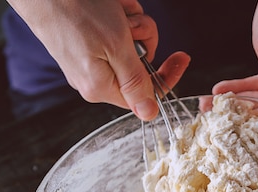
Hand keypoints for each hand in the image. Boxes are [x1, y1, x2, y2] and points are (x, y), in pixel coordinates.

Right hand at [6, 0, 189, 119]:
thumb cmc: (75, 11)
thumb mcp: (116, 48)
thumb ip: (136, 82)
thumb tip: (149, 114)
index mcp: (101, 87)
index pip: (147, 95)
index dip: (167, 76)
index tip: (182, 58)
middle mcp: (95, 77)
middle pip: (141, 64)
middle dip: (144, 38)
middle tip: (129, 23)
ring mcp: (91, 57)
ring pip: (133, 43)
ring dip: (133, 23)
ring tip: (115, 12)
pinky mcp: (87, 40)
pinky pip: (118, 31)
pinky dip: (121, 15)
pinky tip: (110, 6)